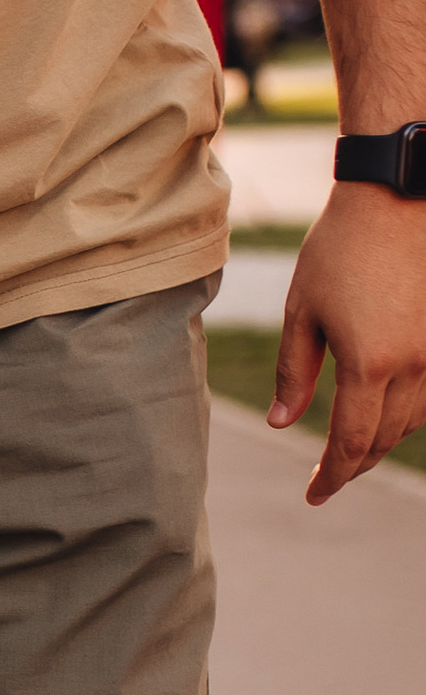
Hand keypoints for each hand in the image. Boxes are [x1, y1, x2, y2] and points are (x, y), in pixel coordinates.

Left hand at [270, 184, 425, 500]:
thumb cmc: (339, 249)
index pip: (351, 444)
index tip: (314, 496)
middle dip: (354, 464)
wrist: (398, 198)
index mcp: (370, 364)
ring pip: (414, 422)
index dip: (332, 477)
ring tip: (351, 446)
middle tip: (325, 478)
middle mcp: (415, 365)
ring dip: (382, 439)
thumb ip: (295, 372)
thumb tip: (282, 424)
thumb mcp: (302, 310)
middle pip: (385, 440)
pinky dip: (408, 413)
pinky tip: (385, 410)